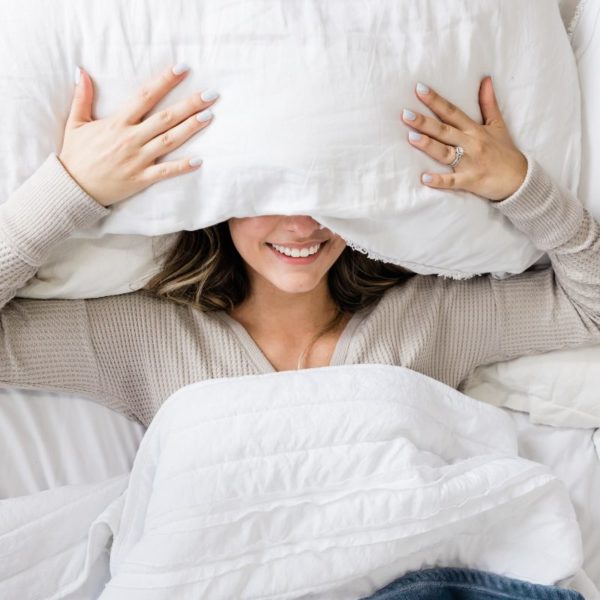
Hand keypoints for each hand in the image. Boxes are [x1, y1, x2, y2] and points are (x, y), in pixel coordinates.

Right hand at [58, 65, 218, 206]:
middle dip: (189, 104)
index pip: (145, 96)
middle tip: (211, 94)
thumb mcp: (75, 123)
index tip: (182, 69)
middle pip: (165, 117)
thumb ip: (82, 97)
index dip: (165, 81)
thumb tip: (81, 71)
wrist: (72, 188)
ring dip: (190, 128)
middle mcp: (131, 139)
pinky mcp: (141, 179)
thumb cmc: (75, 155)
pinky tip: (199, 160)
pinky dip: (182, 167)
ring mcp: (138, 159)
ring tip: (209, 116)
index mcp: (117, 123)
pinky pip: (165, 172)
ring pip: (169, 141)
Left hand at [401, 77, 527, 201]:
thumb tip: (485, 79)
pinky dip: (439, 181)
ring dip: (428, 145)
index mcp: (474, 129)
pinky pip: (452, 181)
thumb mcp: (498, 125)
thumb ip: (488, 103)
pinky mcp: (470, 180)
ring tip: (411, 138)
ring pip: (445, 152)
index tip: (419, 89)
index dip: (436, 100)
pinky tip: (424, 178)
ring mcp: (470, 162)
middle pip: (444, 130)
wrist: (521, 179)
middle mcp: (470, 143)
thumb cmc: (505, 152)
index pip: (452, 111)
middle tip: (405, 114)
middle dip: (424, 122)